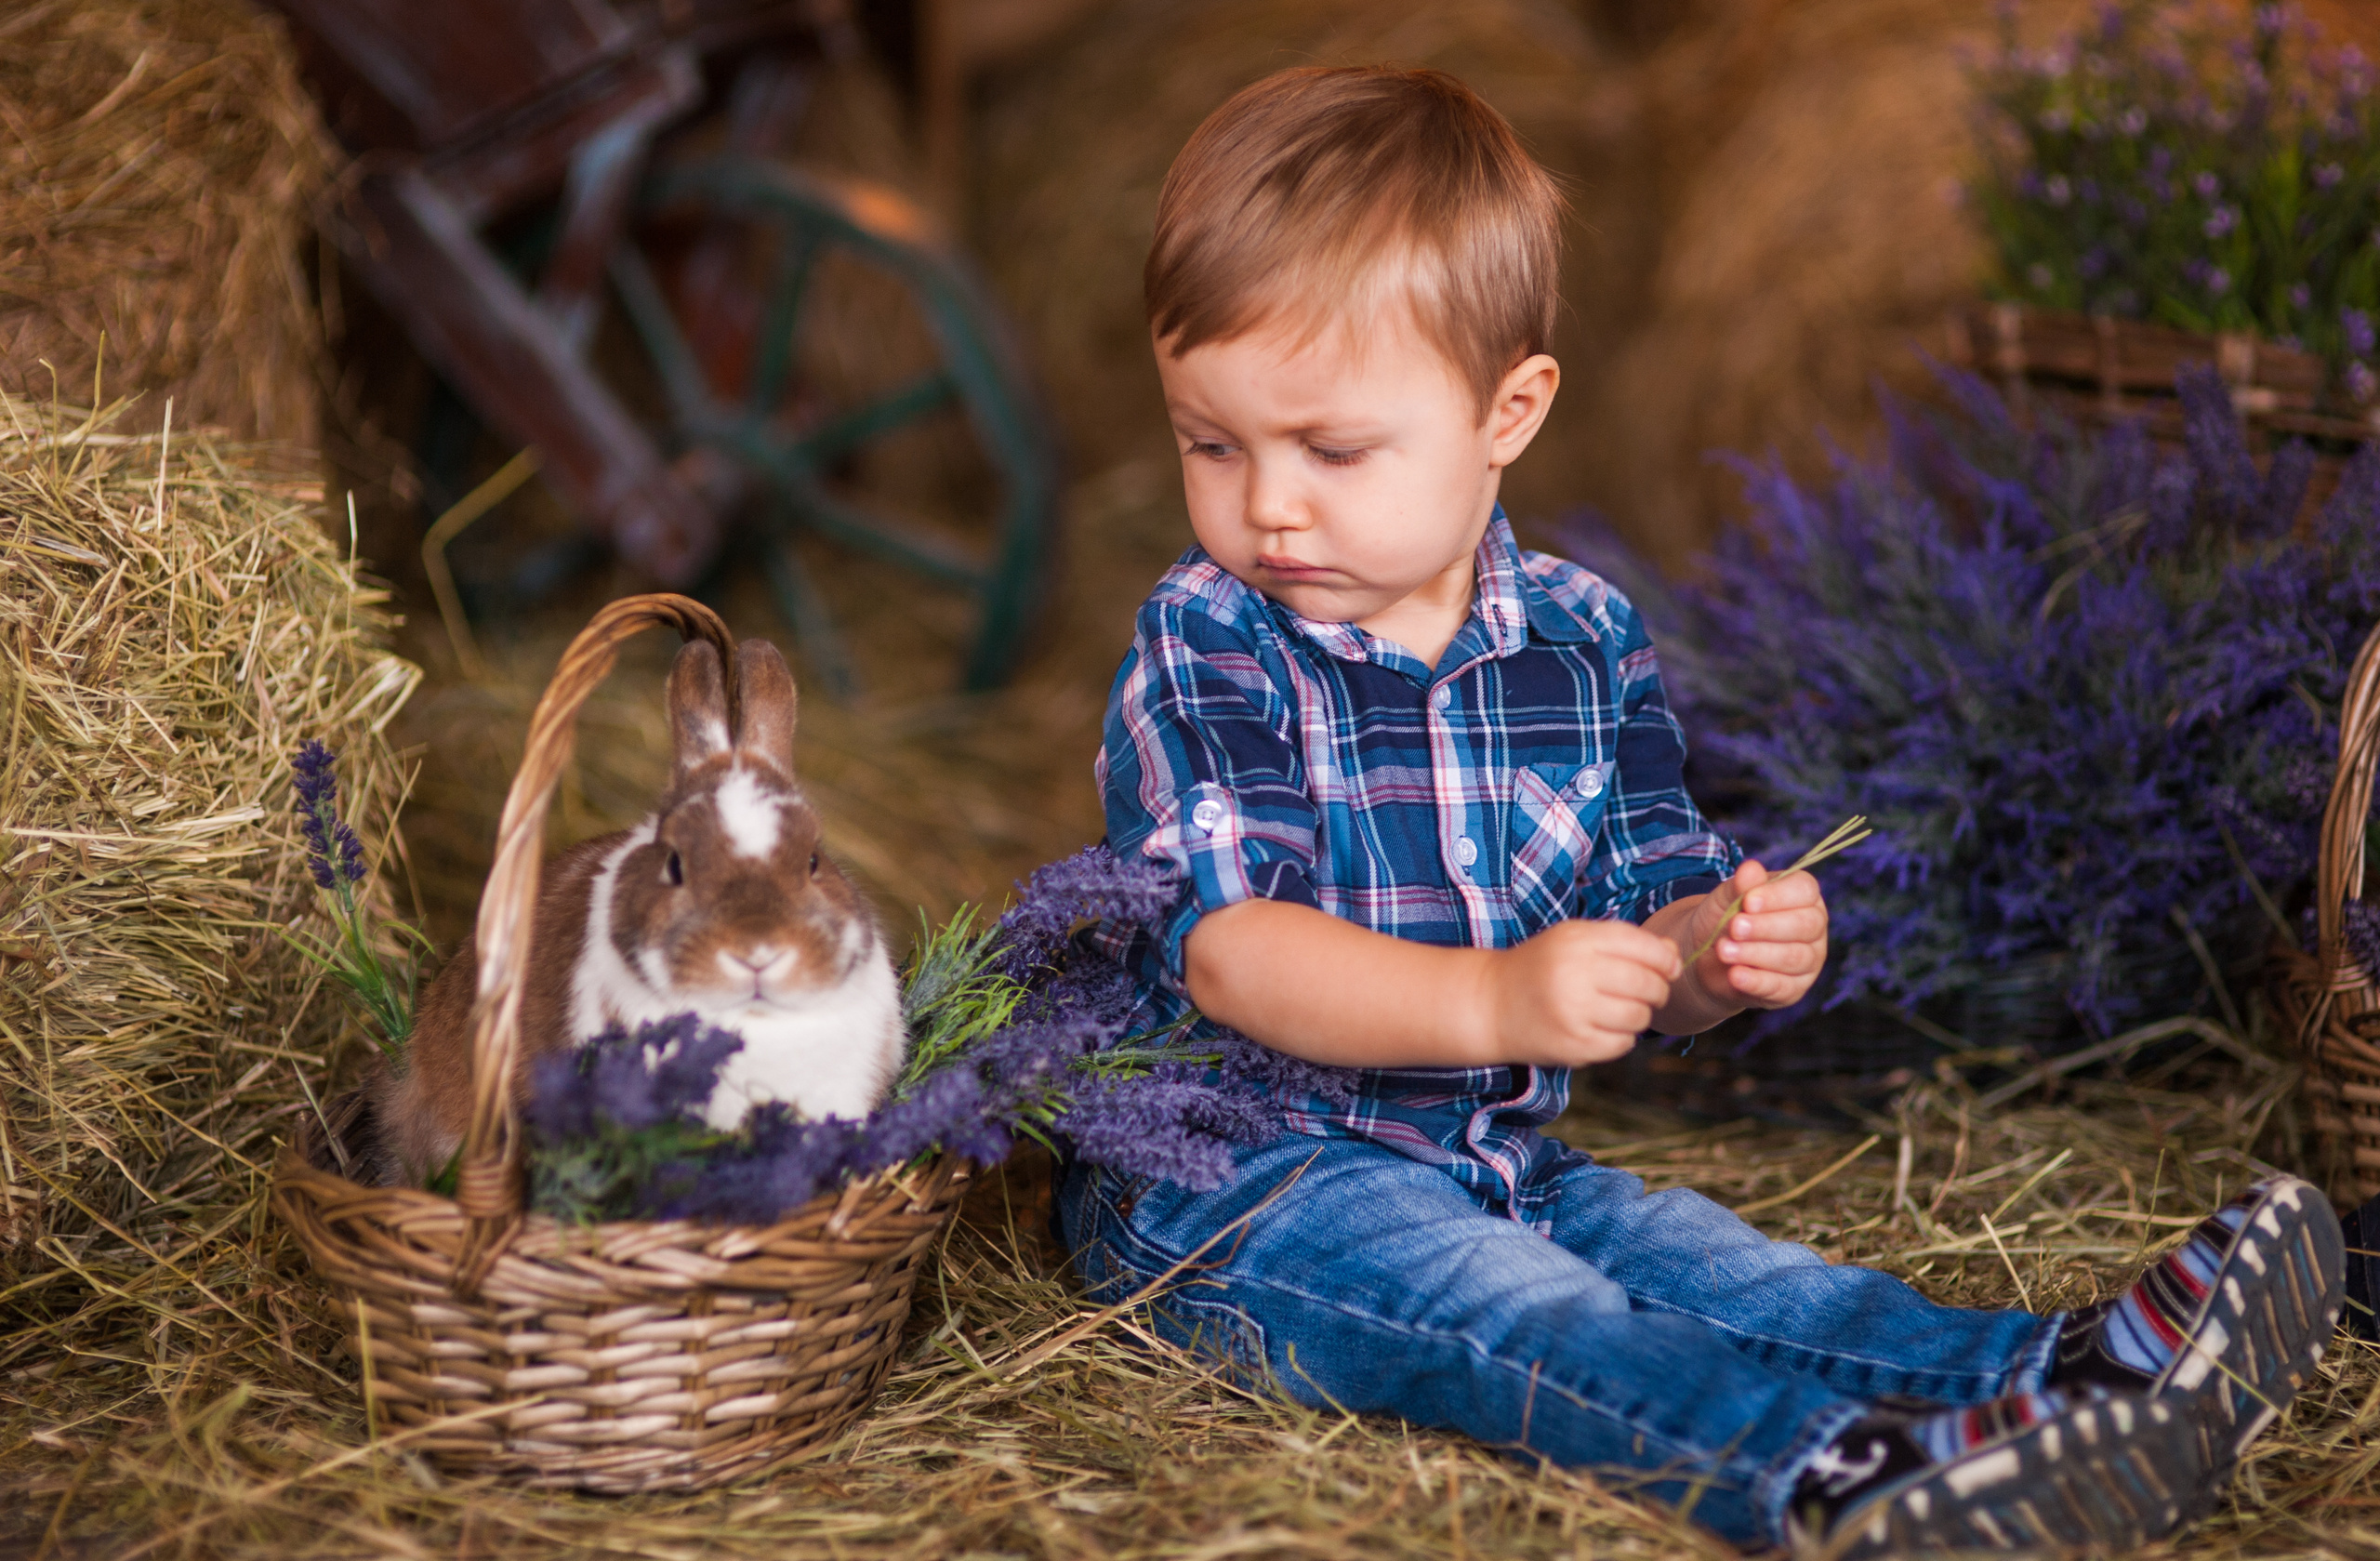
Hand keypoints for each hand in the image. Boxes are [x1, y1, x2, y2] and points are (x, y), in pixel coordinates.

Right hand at [1486, 918, 1682, 1066]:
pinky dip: (1622, 1037)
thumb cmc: (1543, 967)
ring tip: (1620, 1010)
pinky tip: (1603, 1028)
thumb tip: (1676, 958)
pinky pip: (1623, 1043)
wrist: (1492, 1003)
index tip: (1669, 968)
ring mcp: (1573, 1013)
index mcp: (1577, 941)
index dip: (1666, 959)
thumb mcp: (1576, 940)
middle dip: (1658, 990)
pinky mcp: (1573, 1046)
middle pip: (1648, 984)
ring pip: (1639, 1016)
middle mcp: (1575, 974)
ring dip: (1640, 1015)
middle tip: (1648, 993)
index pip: (1644, 947)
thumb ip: (1625, 942)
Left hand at [1686, 859, 1827, 1010]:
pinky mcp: (1794, 990)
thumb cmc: (1723, 919)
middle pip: (1805, 925)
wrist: (1707, 958)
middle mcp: (1814, 927)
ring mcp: (1809, 961)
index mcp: (1803, 896)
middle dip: (1766, 927)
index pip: (1804, 890)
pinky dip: (1756, 981)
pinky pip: (1781, 987)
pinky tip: (1735, 975)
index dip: (1777, 896)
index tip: (1748, 902)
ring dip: (1756, 954)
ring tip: (1724, 950)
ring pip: (1794, 957)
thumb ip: (1739, 885)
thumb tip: (1751, 868)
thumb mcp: (1725, 899)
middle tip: (1734, 928)